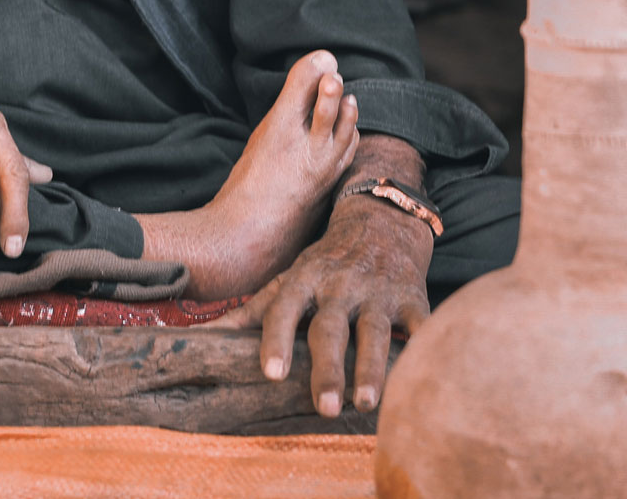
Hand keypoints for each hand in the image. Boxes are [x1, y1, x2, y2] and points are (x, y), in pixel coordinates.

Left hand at [213, 140, 433, 414]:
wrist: (381, 220)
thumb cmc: (326, 264)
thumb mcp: (288, 279)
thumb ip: (252, 311)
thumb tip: (202, 339)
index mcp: (304, 281)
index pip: (284, 311)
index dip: (277, 341)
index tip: (272, 374)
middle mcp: (340, 286)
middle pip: (331, 329)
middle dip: (327, 368)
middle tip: (323, 407)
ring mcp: (378, 293)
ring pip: (375, 333)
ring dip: (372, 369)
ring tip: (367, 404)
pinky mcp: (414, 298)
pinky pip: (422, 326)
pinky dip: (424, 347)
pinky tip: (422, 374)